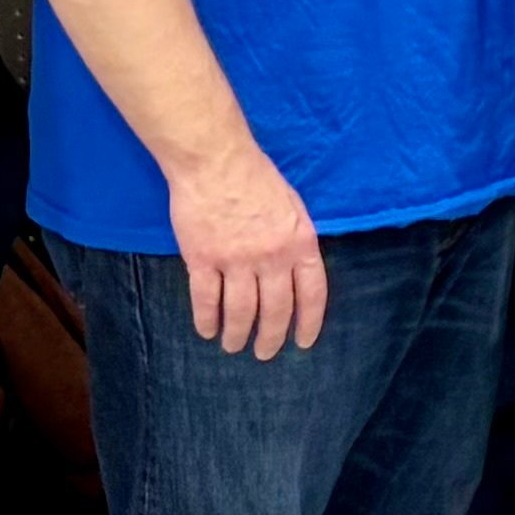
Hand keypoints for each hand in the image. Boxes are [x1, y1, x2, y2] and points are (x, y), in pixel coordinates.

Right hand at [168, 139, 326, 357]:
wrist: (215, 160)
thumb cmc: (257, 177)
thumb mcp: (293, 207)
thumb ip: (296, 240)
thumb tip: (297, 269)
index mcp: (300, 243)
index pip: (311, 295)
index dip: (308, 323)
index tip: (302, 343)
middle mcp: (272, 257)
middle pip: (275, 310)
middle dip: (271, 337)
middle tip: (265, 353)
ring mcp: (236, 260)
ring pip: (241, 310)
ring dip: (238, 334)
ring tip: (234, 346)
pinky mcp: (203, 258)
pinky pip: (206, 299)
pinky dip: (207, 319)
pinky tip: (207, 331)